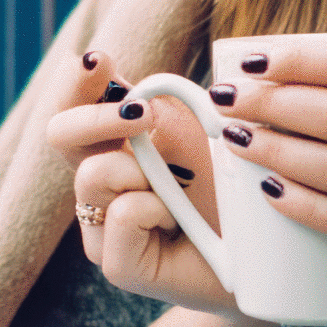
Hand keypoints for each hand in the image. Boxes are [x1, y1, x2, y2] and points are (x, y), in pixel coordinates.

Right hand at [49, 51, 240, 315]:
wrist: (267, 251)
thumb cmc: (233, 184)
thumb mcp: (202, 129)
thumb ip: (164, 103)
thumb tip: (127, 83)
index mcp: (114, 144)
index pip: (72, 103)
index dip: (74, 78)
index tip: (100, 60)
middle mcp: (99, 184)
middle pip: (59, 133)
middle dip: (96, 116)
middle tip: (141, 115)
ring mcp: (103, 228)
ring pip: (92, 175)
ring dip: (143, 171)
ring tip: (179, 190)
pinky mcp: (118, 266)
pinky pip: (123, 215)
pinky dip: (157, 209)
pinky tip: (180, 222)